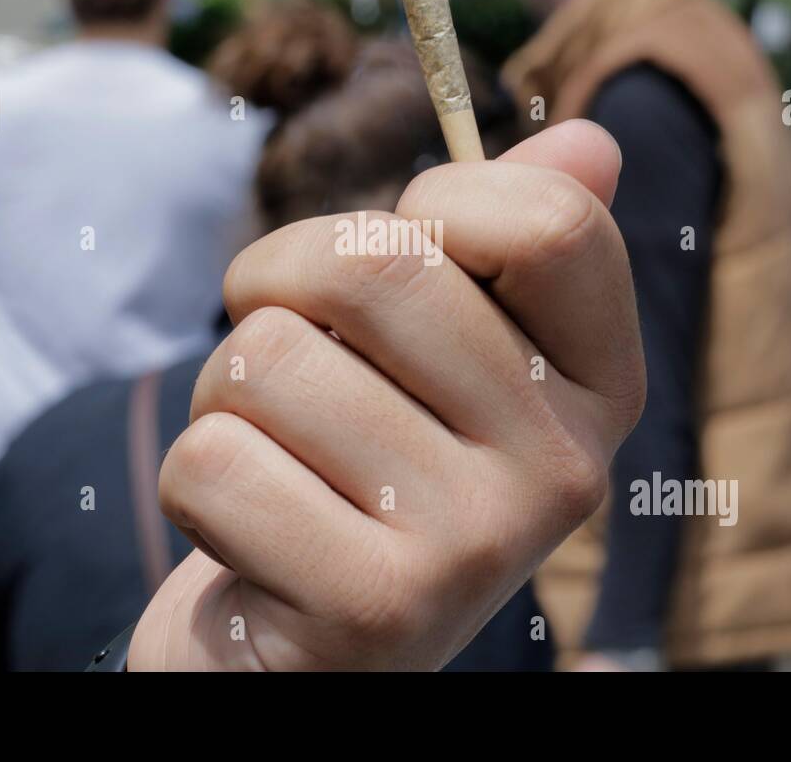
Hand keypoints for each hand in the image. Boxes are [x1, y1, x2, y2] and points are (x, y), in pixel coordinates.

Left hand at [129, 119, 644, 669]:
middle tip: (282, 349)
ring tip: (276, 455)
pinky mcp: (373, 613)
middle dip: (275, 278)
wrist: (300, 651)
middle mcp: (564, 471)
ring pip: (267, 359)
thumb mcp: (445, 359)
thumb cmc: (363, 467)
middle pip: (375, 263)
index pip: (551, 220)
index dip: (436, 201)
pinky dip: (194, 484)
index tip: (394, 256)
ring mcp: (476, 547)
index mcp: (596, 388)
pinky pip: (212, 462)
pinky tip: (251, 536)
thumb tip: (587, 139)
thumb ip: (509, 246)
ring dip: (223, 392)